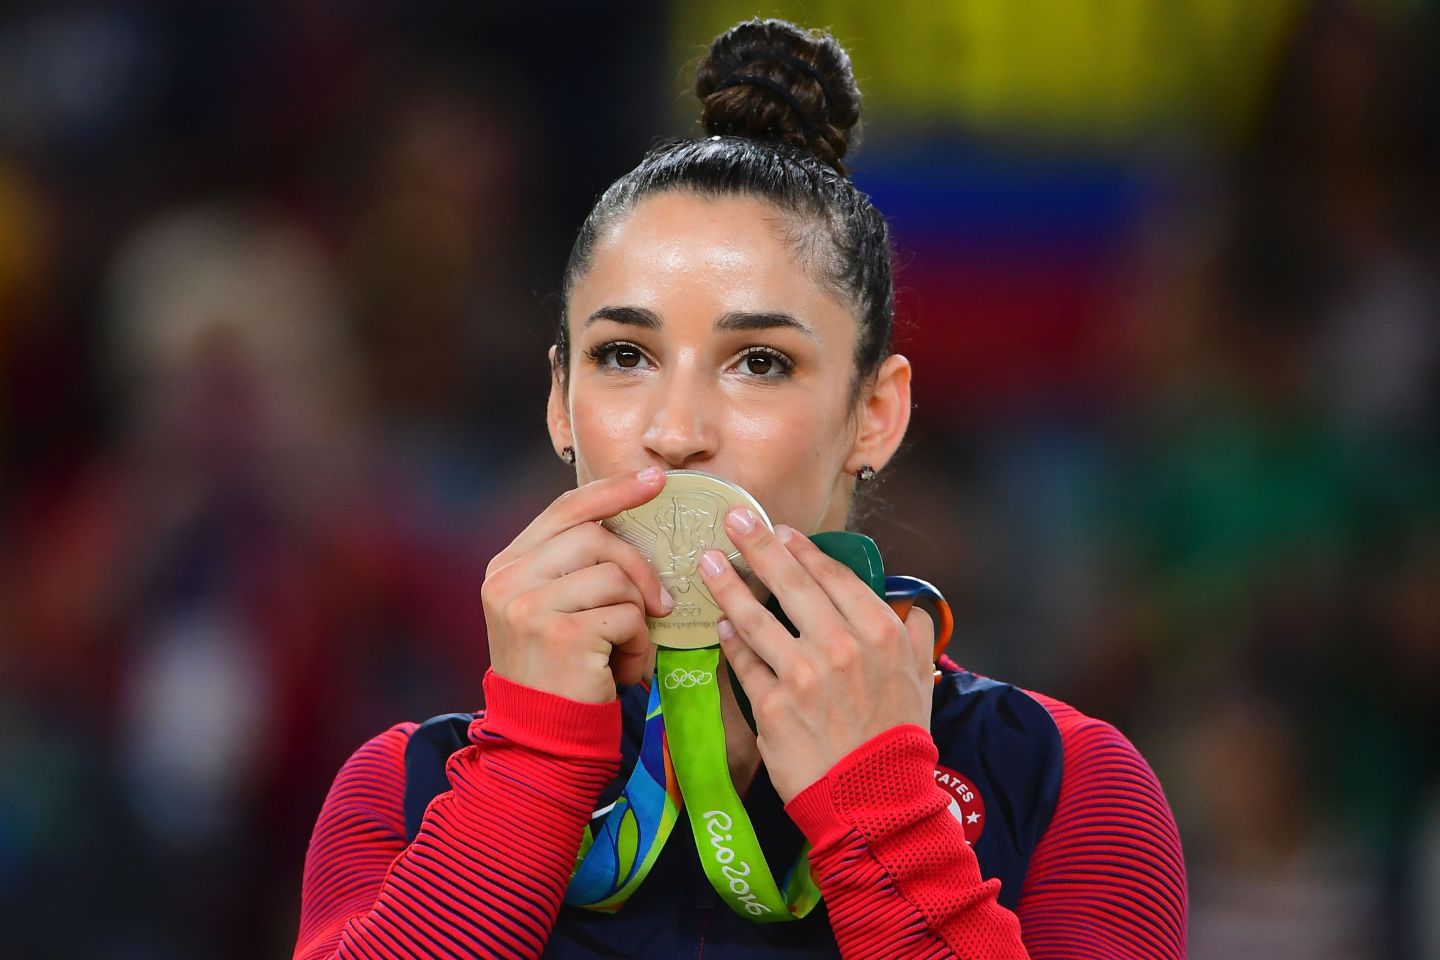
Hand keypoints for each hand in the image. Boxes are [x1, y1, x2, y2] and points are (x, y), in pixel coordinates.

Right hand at [481, 467, 672, 703]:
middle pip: (596, 538)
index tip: (655, 479)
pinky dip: (639, 645)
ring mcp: (529, 607)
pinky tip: (622, 670)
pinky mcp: (561, 635)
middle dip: (639, 568)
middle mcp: (508, 582)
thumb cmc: (560, 673)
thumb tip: (632, 522)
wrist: (540, 741)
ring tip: (627, 649)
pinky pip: (628, 616)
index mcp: (506, 566)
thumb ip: (576, 567)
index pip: (565, 509)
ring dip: (638, 617)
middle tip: (659, 604)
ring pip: (616, 577)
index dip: (613, 490)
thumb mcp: (553, 610)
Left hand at [699, 512, 934, 801]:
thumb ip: (913, 636)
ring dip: (728, 585)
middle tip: (734, 519)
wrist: (875, 801)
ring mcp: (802, 676)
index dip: (803, 550)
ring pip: (756, 618)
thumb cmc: (898, 740)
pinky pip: (745, 664)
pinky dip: (731, 641)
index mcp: (879, 633)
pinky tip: (721, 626)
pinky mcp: (772, 706)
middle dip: (758, 545)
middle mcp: (840, 647)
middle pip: (790, 583)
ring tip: (709, 563)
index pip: (834, 576)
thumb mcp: (920, 680)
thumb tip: (911, 609)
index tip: (781, 530)